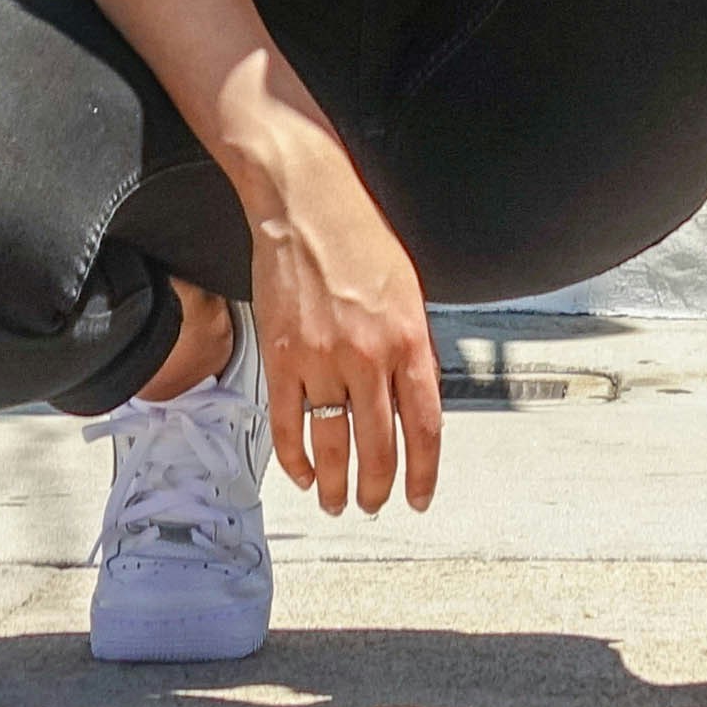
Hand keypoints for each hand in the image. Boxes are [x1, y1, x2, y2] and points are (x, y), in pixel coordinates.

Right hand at [233, 122, 443, 515]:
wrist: (307, 203)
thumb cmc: (361, 239)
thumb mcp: (409, 292)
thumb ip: (414, 349)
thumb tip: (415, 402)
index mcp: (409, 340)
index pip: (425, 427)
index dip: (424, 473)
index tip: (419, 497)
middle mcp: (368, 356)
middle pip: (379, 447)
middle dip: (378, 488)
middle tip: (373, 504)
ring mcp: (321, 360)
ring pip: (332, 444)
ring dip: (336, 485)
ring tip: (338, 502)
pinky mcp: (281, 357)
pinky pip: (287, 425)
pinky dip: (295, 459)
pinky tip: (302, 475)